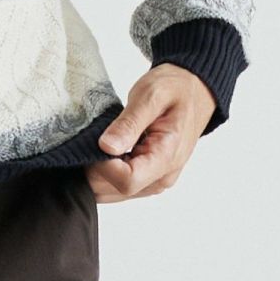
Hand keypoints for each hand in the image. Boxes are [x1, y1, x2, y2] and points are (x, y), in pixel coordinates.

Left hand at [82, 64, 217, 202]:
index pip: (127, 181)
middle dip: (95, 169)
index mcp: (166, 157)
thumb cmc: (173, 89)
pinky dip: (106, 173)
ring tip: (93, 143)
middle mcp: (163, 176)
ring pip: (116, 192)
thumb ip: (129, 123)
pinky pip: (121, 185)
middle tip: (86, 141)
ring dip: (98, 172)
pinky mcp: (150, 176)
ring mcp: (157, 179)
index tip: (92, 143)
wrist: (194, 91)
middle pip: (118, 190)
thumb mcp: (151, 96)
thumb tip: (107, 147)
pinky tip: (100, 152)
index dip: (103, 166)